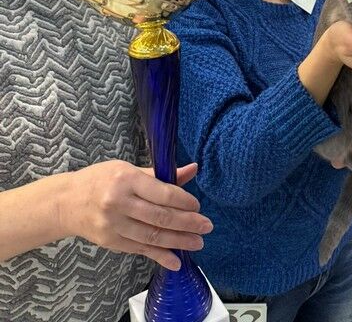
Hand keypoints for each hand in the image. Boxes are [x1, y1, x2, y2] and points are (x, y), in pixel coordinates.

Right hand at [59, 161, 212, 269]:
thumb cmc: (101, 180)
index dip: (184, 201)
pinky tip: (175, 260)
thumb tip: (192, 169)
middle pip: (160, 217)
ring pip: (152, 236)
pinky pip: (140, 249)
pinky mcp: (111, 241)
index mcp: (126, 179)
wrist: (66, 202)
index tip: (197, 206)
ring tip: (197, 242)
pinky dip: (160, 256)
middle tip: (206, 226)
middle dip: (187, 224)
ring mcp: (114, 225)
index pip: (162, 193)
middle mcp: (119, 203)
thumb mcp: (128, 169)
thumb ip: (161, 174)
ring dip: (178, 242)